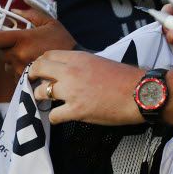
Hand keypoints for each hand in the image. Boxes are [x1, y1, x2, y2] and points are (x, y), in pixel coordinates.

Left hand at [0, 9, 75, 77]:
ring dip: (12, 60)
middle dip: (8, 48)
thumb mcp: (49, 22)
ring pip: (6, 64)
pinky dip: (19, 71)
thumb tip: (14, 10)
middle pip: (1, 52)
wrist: (75, 65)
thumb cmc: (62, 41)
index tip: (6, 35)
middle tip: (20, 45)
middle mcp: (19, 55)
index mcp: (23, 39)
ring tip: (27, 56)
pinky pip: (14, 75)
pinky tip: (30, 66)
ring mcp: (20, 69)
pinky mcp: (25, 81)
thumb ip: (30, 14)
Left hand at [29, 51, 144, 125]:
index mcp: (77, 58)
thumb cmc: (124, 78)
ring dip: (41, 97)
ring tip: (44, 101)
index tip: (41, 70)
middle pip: (38, 69)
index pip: (47, 55)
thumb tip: (67, 71)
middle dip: (32, 77)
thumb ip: (80, 65)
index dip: (41, 63)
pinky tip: (59, 117)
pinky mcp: (77, 110)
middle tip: (33, 84)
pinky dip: (54, 118)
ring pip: (41, 92)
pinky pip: (54, 115)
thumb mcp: (98, 61)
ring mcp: (72, 91)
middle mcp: (70, 72)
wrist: (139, 93)